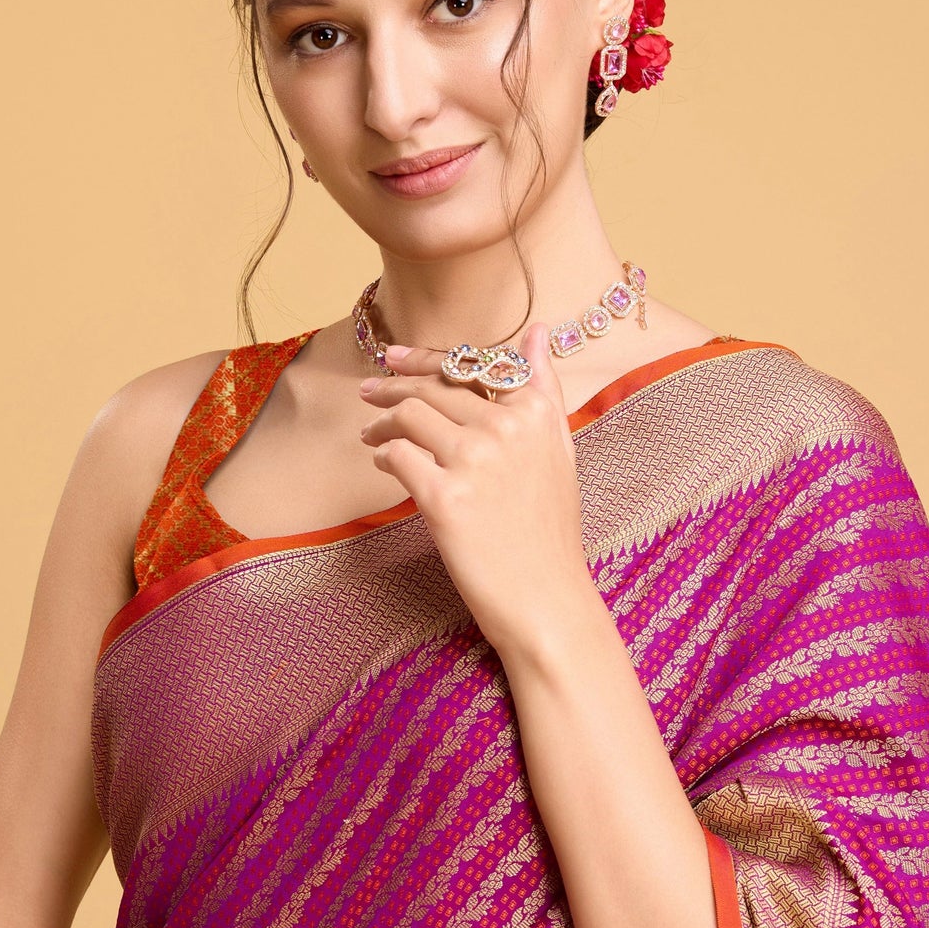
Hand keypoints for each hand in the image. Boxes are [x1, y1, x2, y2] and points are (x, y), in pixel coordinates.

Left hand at [358, 321, 598, 659]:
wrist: (546, 598)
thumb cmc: (550, 531)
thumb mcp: (559, 450)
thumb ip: (544, 387)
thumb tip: (537, 330)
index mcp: (535, 411)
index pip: (471, 366)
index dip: (427, 358)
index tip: (395, 357)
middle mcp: (506, 427)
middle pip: (433, 387)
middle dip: (393, 386)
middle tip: (369, 391)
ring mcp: (475, 460)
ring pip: (410, 415)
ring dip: (382, 420)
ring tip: (370, 431)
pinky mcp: (445, 497)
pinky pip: (398, 456)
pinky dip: (383, 454)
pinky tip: (380, 461)